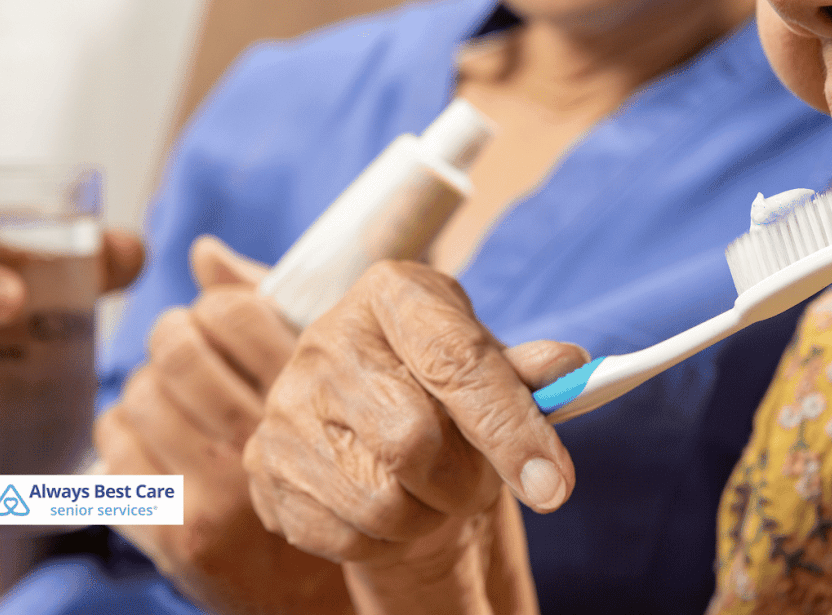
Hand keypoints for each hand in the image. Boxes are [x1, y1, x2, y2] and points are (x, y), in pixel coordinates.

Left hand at [96, 235, 353, 614]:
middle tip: (186, 351)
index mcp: (313, 394)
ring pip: (136, 396)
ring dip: (146, 390)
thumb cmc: (333, 466)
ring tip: (174, 402)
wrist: (329, 590)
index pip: (230, 311)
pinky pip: (112, 453)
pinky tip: (159, 445)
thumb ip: (268, 311)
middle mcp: (266, 442)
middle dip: (171, 338)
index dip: (216, 306)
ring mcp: (217, 493)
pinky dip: (125, 438)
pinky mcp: (177, 535)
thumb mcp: (329, 383)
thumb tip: (200, 253)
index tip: (222, 322)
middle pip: (175, 347)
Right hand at [243, 260, 585, 612]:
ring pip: (381, 501)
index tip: (556, 485)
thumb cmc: (442, 382)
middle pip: (413, 440)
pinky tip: (393, 503)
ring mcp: (286, 404)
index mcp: (393, 292)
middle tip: (478, 481)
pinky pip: (346, 536)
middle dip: (466, 480)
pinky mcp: (263, 465)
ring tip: (434, 490)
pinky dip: (387, 540)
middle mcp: (327, 340)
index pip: (456, 361)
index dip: (511, 428)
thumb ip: (527, 370)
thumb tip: (568, 366)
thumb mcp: (490, 362)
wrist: (371, 410)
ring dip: (428, 514)